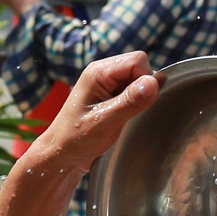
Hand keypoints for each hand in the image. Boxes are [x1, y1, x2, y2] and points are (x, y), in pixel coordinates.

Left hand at [19, 50, 161, 175]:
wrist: (62, 155)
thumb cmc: (76, 139)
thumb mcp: (105, 122)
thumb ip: (130, 101)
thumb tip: (154, 82)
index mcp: (98, 72)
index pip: (138, 61)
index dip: (146, 80)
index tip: (139, 104)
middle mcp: (103, 72)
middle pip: (140, 67)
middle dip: (144, 89)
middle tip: (129, 112)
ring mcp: (107, 83)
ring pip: (140, 79)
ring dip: (140, 97)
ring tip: (124, 117)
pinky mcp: (112, 94)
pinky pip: (135, 90)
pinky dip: (137, 103)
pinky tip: (125, 117)